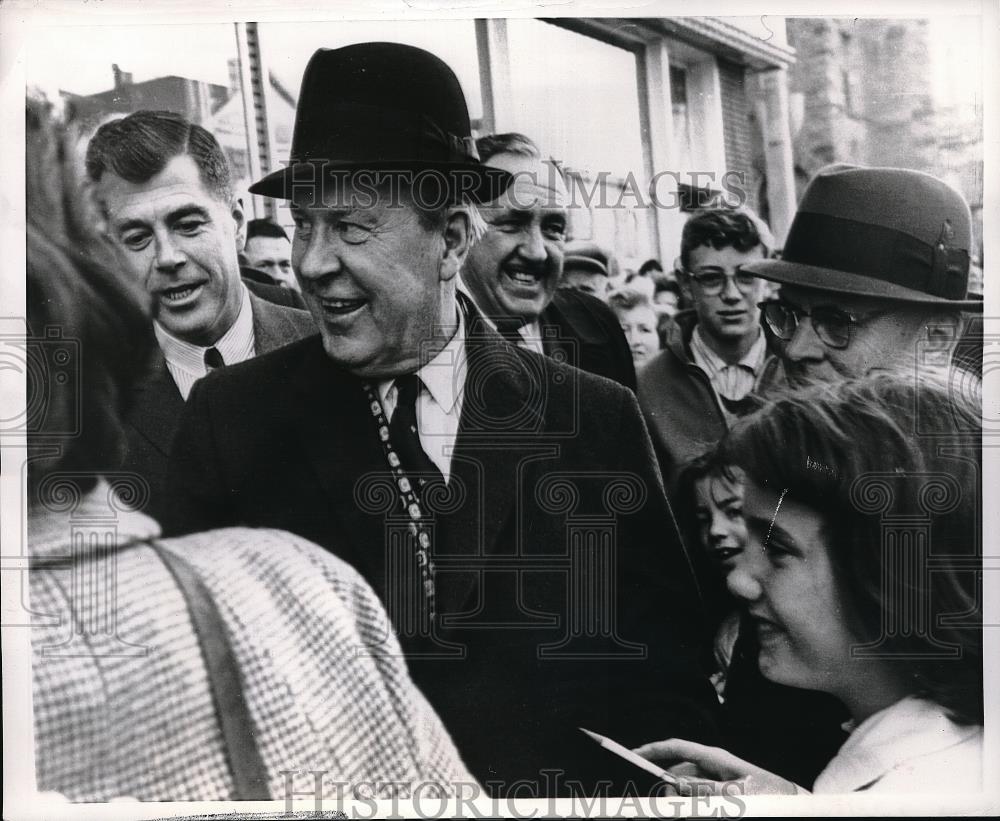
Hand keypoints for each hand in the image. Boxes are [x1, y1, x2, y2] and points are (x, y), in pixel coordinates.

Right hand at [632, 738, 806, 795]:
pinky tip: (685, 807)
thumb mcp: (737, 793)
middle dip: (663, 780)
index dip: (654, 749)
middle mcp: (714, 766)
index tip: (634, 755)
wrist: (794, 805)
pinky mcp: (722, 793)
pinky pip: (698, 796)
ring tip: (667, 803)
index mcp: (716, 758)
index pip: (678, 747)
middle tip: (648, 791)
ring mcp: (717, 780)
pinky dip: (689, 800)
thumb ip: (705, 789)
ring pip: (686, 786)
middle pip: (678, 770)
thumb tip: (676, 783)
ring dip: (677, 794)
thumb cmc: (771, 796)